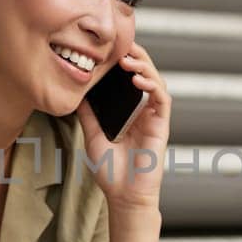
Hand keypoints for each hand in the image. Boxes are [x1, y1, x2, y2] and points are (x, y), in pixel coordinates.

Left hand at [74, 42, 169, 210]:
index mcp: (130, 112)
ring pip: (156, 82)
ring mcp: (154, 118)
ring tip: (127, 59)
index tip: (110, 48)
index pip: (130, 80)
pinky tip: (138, 79)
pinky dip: (153, 85)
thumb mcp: (92, 136)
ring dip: (144, 67)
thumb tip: (78, 94)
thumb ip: (89, 115)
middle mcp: (144, 112)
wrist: (123, 196)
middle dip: (135, 57)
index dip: (125, 61)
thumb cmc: (111, 172)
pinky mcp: (162, 126)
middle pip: (145, 75)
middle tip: (121, 46)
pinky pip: (163, 100)